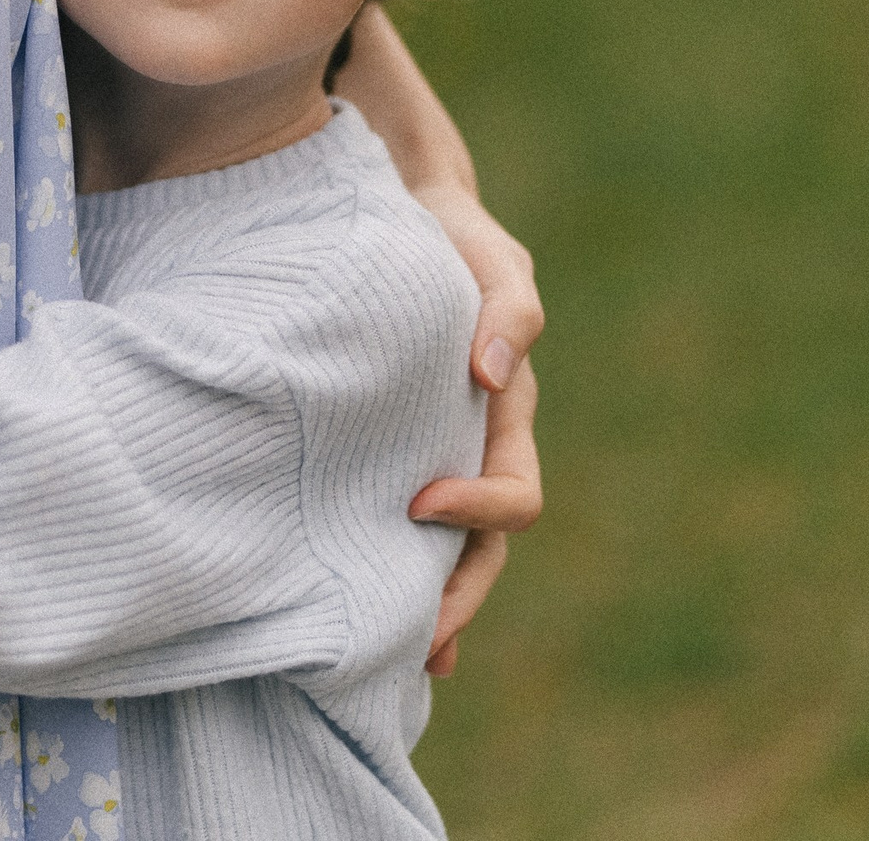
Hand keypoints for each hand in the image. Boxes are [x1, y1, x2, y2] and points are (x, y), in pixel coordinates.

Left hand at [405, 184, 542, 674]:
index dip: (475, 511)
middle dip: (458, 598)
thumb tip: (492, 373)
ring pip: (446, 550)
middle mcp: (476, 446)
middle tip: (419, 645)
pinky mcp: (388, 443)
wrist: (404, 209)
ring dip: (428, 604)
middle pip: (485, 551)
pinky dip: (392, 565)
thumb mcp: (489, 257)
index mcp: (506, 415)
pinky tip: (356, 605)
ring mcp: (435, 450)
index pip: (512, 493)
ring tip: (397, 661)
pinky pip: (396, 517)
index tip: (418, 504)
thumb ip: (506, 310)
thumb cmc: (451, 235)